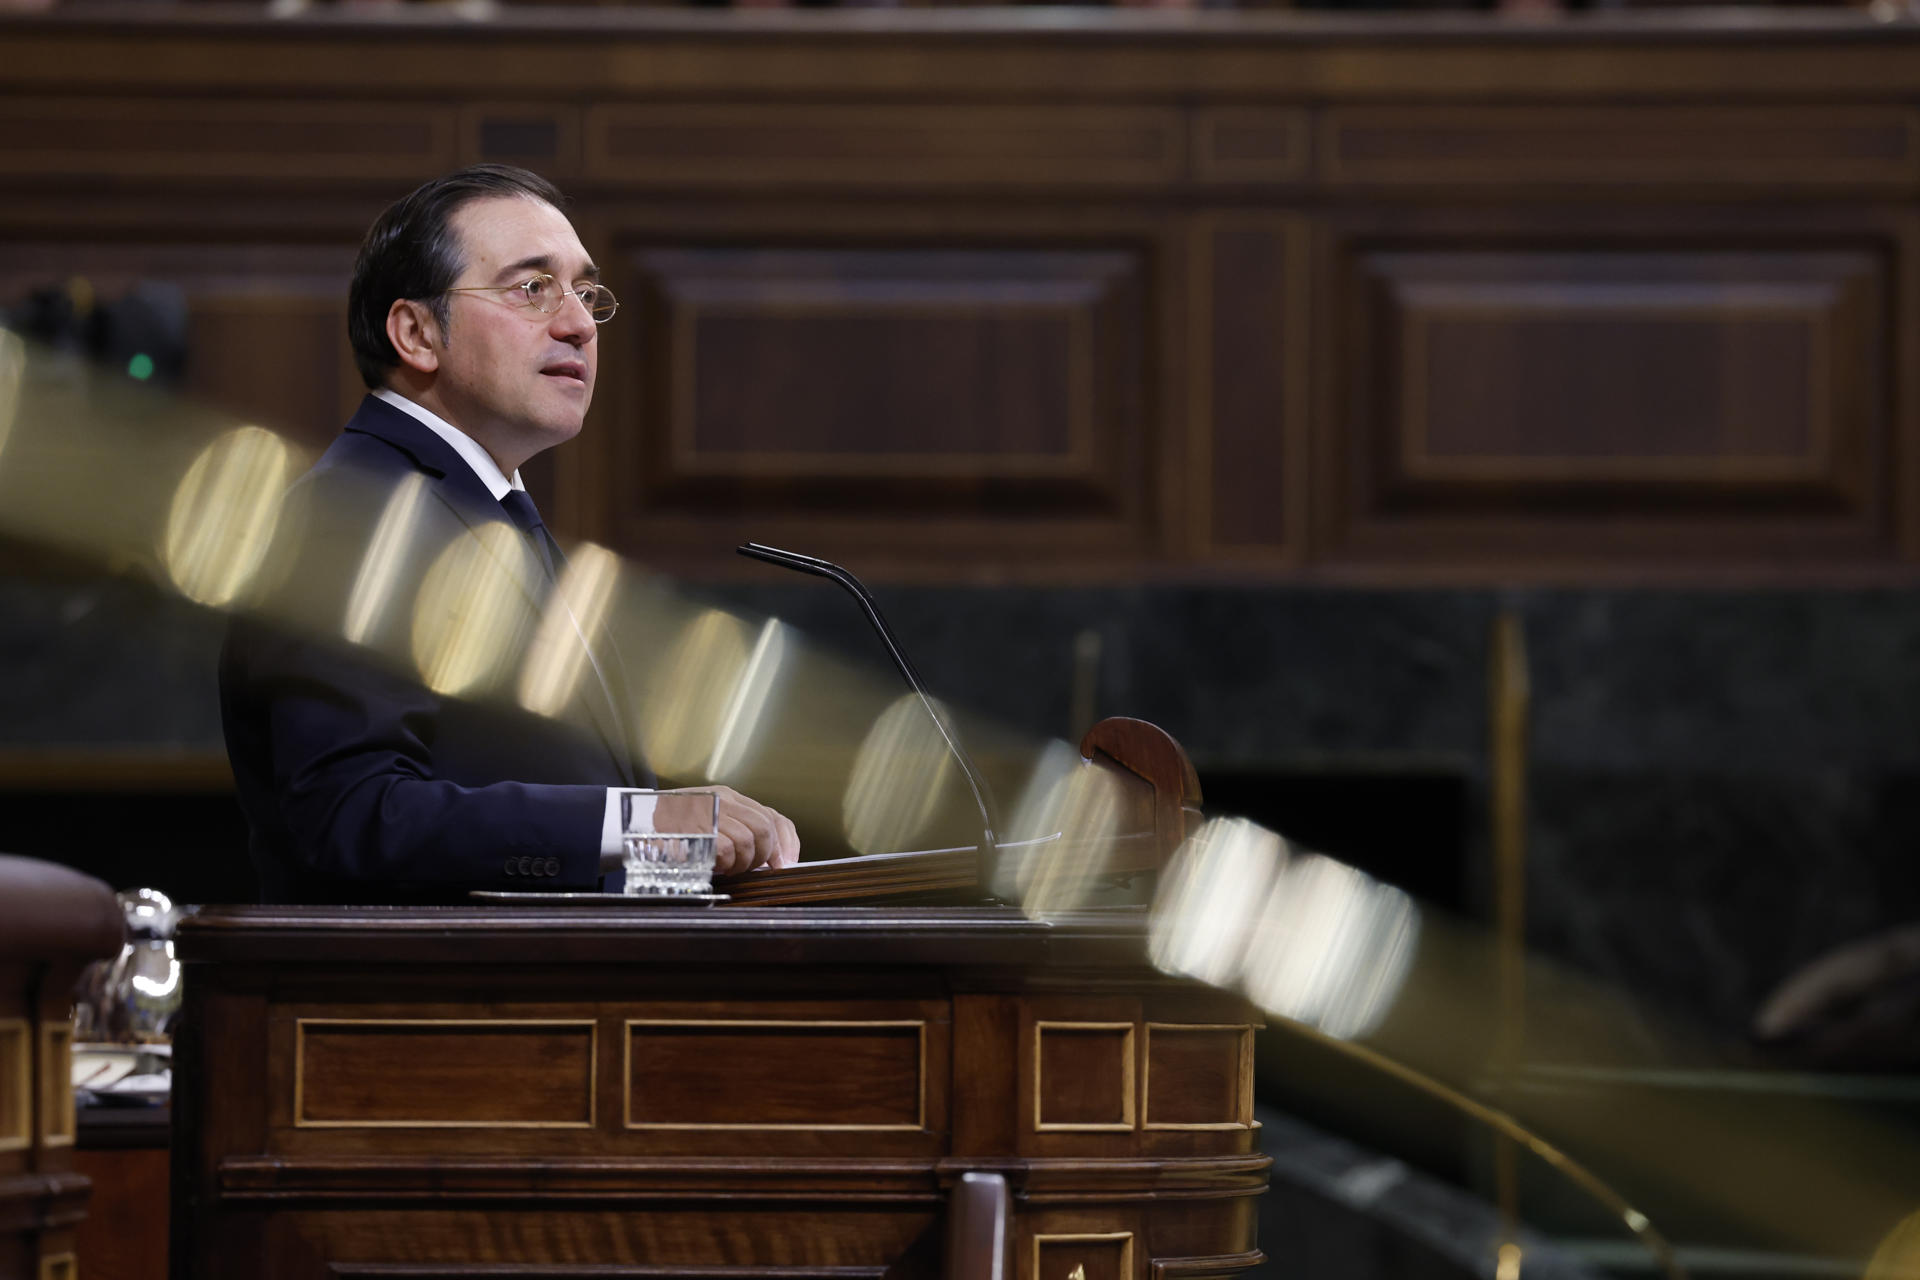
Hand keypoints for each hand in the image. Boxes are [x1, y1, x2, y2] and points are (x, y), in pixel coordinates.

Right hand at [656, 786, 799, 874]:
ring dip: (740, 863)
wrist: (631, 824)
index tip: (785, 865)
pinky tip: (714, 865)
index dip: (786, 844)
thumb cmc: (673, 829)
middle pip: (763, 829)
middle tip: (747, 869)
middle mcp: (721, 799)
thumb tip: (778, 860)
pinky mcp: (693, 829)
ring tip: (726, 867)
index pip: (773, 818)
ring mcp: (707, 812)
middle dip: (762, 857)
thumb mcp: (710, 823)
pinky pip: (724, 849)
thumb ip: (741, 832)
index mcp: (729, 797)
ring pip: (746, 841)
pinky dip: (724, 863)